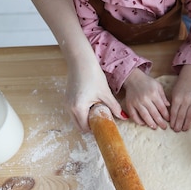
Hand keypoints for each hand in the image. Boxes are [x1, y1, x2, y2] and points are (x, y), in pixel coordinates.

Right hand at [30, 0, 123, 130]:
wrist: (81, 60)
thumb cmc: (92, 75)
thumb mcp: (105, 93)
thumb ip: (114, 107)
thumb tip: (123, 117)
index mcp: (79, 108)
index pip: (86, 127)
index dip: (96, 129)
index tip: (105, 126)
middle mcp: (70, 107)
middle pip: (79, 125)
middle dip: (90, 126)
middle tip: (102, 121)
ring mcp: (67, 102)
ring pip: (76, 118)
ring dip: (86, 119)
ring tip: (98, 112)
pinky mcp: (67, 97)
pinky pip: (74, 111)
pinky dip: (82, 112)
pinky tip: (92, 105)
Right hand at [123, 69, 169, 128]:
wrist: (133, 78)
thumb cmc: (147, 82)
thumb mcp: (158, 86)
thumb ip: (163, 96)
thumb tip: (168, 106)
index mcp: (153, 93)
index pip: (161, 107)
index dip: (165, 115)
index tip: (169, 120)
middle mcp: (145, 98)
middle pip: (154, 113)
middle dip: (160, 121)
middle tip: (164, 127)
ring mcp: (136, 102)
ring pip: (144, 115)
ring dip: (150, 123)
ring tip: (155, 127)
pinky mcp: (129, 104)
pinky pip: (133, 115)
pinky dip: (138, 121)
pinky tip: (143, 124)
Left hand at [170, 65, 190, 131]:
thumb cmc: (180, 86)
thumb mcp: (173, 93)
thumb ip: (172, 104)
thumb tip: (171, 117)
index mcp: (177, 98)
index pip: (174, 112)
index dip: (173, 121)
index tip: (172, 127)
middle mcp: (186, 100)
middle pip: (182, 116)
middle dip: (179, 124)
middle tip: (177, 130)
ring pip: (190, 116)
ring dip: (187, 124)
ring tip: (184, 129)